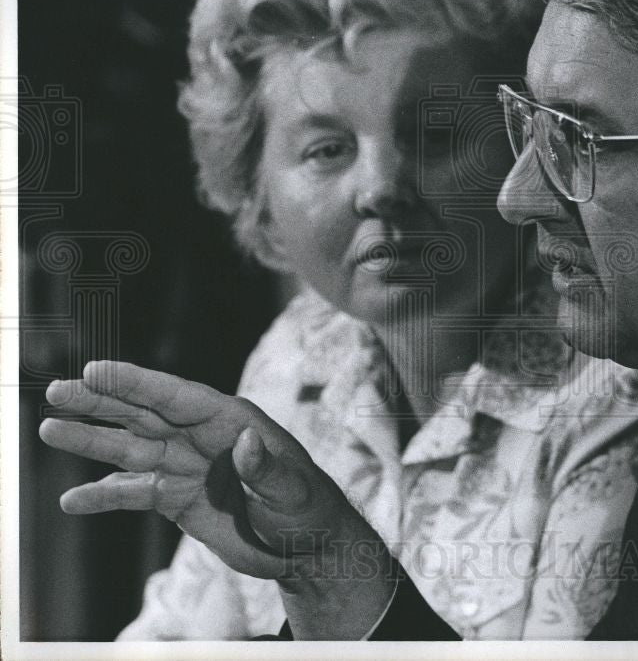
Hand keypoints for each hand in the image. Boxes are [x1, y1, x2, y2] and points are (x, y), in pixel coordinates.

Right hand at [39, 361, 383, 579]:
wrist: (303, 549)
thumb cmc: (307, 510)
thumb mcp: (292, 490)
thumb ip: (266, 469)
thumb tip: (248, 442)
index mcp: (232, 422)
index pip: (177, 396)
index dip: (137, 382)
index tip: (97, 369)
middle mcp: (203, 437)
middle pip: (145, 414)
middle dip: (102, 402)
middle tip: (57, 390)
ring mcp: (187, 466)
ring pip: (132, 447)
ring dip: (92, 440)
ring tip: (49, 428)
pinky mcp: (178, 497)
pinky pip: (135, 492)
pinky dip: (105, 495)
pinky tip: (72, 500)